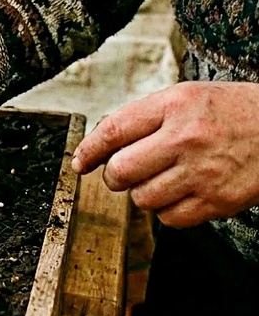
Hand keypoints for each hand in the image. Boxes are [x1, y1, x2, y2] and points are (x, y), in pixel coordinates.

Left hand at [72, 82, 258, 227]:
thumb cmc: (235, 113)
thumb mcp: (189, 97)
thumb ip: (146, 118)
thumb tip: (102, 146)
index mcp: (177, 104)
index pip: (113, 130)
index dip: (89, 150)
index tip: (80, 162)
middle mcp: (188, 138)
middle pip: (121, 171)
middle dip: (114, 176)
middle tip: (125, 173)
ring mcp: (203, 172)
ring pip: (141, 198)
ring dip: (144, 193)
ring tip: (165, 178)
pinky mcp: (218, 201)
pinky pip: (169, 218)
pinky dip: (168, 211)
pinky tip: (183, 192)